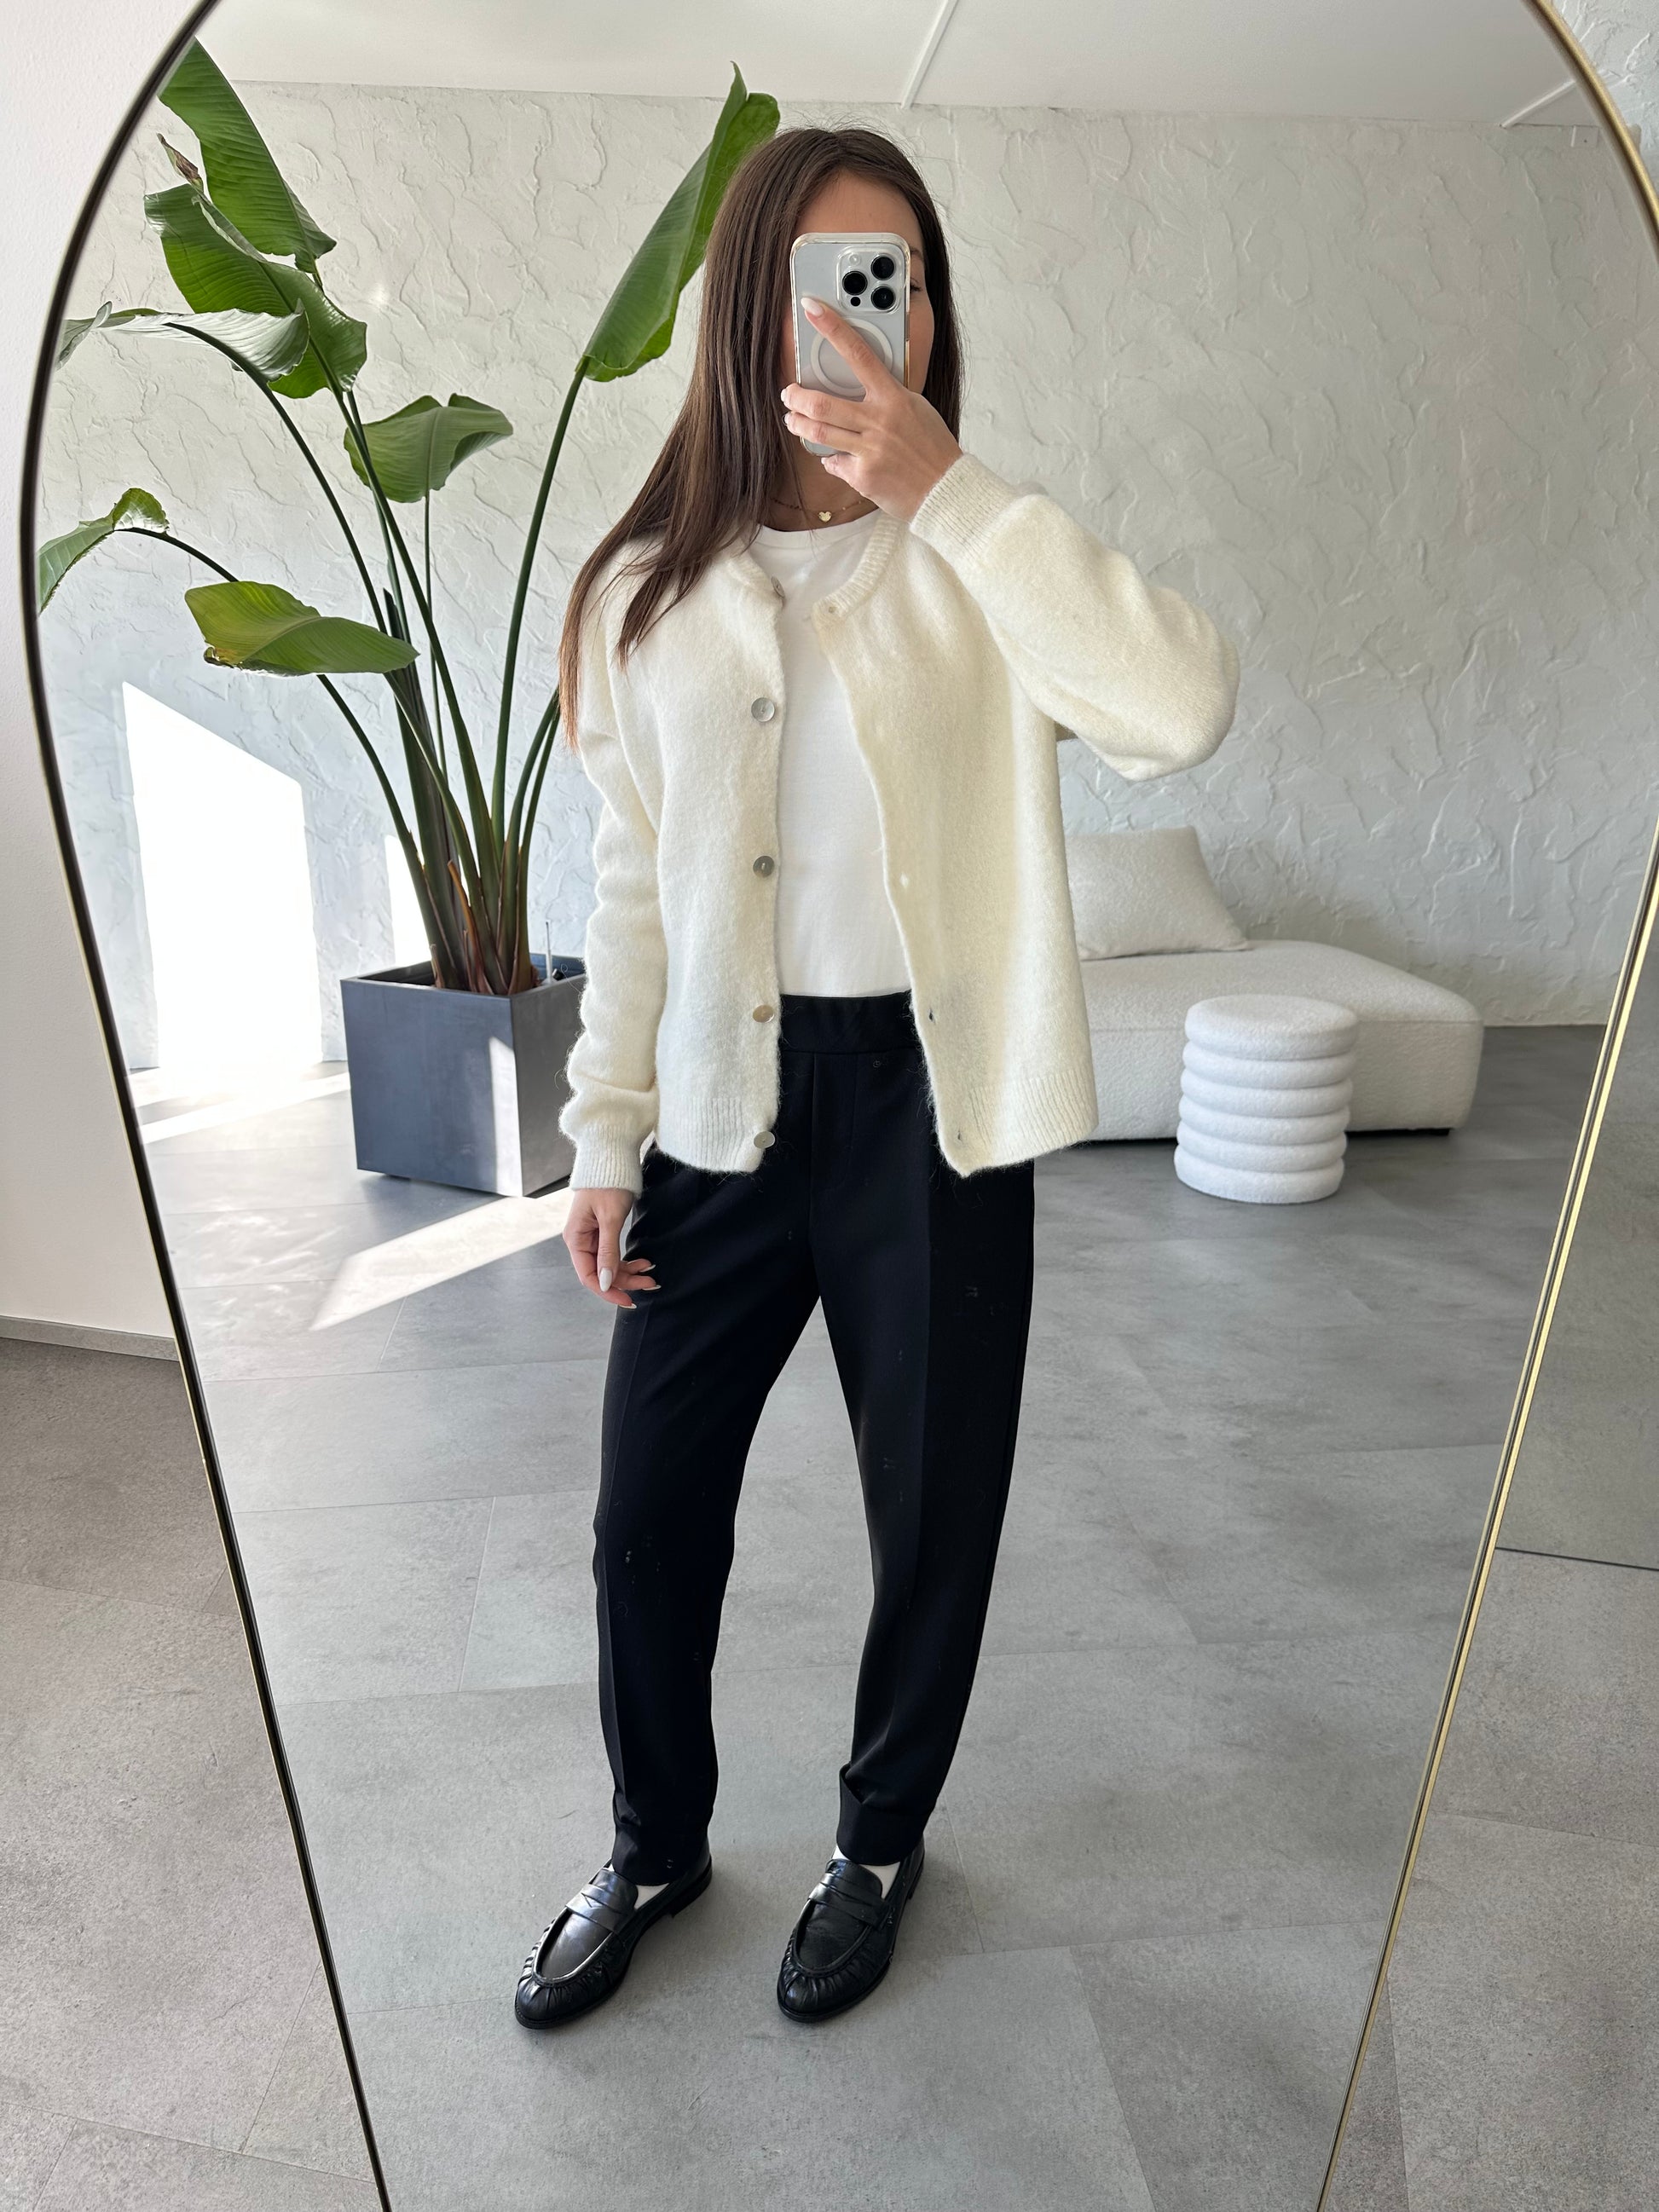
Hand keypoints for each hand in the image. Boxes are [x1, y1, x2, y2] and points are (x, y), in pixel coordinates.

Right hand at [563, 1187, 657, 1308]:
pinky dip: (628, 1261)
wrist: (612, 1159)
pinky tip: (644, 1263)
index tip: (628, 1300)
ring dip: (630, 1273)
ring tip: (651, 1275)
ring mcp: (591, 1237)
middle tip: (650, 1285)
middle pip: (601, 1273)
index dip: (608, 1291)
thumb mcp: (610, 1219)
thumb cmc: (608, 1183)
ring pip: (610, 1265)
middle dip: (625, 1281)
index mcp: (575, 1239)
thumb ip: (608, 1252)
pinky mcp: (602, 1232)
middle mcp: (581, 1240)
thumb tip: (604, 1282)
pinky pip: (613, 1254)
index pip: (588, 1276)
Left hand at [781, 296, 961, 522]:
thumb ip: (888, 396)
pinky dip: (831, 460)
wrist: (946, 489)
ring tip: (793, 420)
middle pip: (822, 403)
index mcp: (894, 398)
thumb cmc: (933, 448)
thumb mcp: (916, 409)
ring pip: (818, 433)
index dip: (833, 328)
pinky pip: (833, 463)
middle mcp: (879, 422)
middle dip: (796, 397)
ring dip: (798, 425)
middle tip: (788, 394)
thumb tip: (862, 387)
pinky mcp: (863, 477)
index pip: (859, 353)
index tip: (812, 309)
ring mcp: (869, 450)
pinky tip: (836, 459)